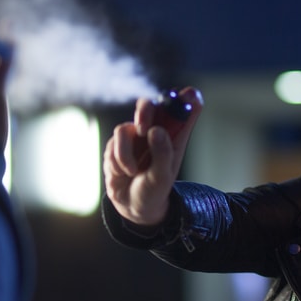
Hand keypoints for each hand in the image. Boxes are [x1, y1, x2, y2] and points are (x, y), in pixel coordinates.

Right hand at [102, 87, 202, 225]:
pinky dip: (117, 161)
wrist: (132, 205)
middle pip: (149, 105)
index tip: (186, 95)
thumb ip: (162, 153)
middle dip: (144, 111)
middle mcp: (155, 130)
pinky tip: (123, 172)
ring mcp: (135, 136)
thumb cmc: (154, 191)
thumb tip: (156, 130)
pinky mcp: (117, 143)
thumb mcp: (162, 177)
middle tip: (143, 127)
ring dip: (125, 153)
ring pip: (124, 128)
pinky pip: (112, 144)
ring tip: (132, 171)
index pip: (185, 108)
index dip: (188, 97)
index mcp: (174, 136)